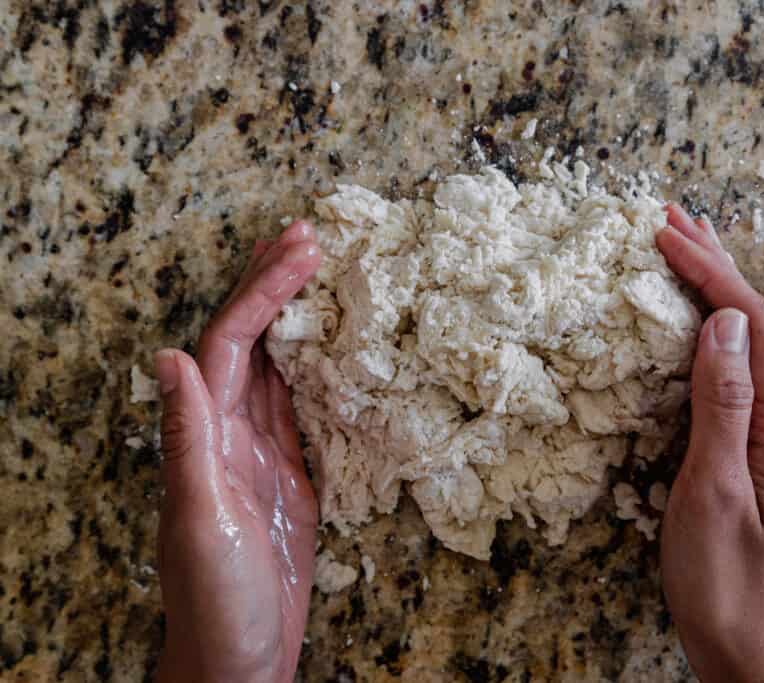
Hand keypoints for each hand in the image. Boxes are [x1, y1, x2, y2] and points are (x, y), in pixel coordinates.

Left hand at [154, 221, 321, 682]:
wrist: (240, 662)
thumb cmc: (216, 601)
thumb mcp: (199, 521)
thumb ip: (187, 440)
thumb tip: (170, 357)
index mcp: (205, 436)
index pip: (233, 343)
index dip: (264, 292)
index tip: (304, 250)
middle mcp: (228, 433)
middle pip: (250, 340)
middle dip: (273, 282)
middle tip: (309, 232)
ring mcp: (261, 453)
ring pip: (276, 365)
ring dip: (294, 314)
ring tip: (320, 269)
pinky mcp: (292, 476)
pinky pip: (302, 407)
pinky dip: (316, 368)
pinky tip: (333, 346)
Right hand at [655, 206, 763, 682]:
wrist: (743, 643)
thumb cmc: (723, 578)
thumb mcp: (714, 490)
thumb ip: (723, 403)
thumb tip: (726, 319)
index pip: (754, 324)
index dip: (711, 272)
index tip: (665, 233)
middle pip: (758, 323)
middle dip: (716, 264)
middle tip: (675, 215)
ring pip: (748, 342)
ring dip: (715, 289)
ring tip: (685, 246)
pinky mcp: (752, 448)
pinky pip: (735, 370)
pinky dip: (710, 329)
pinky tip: (694, 321)